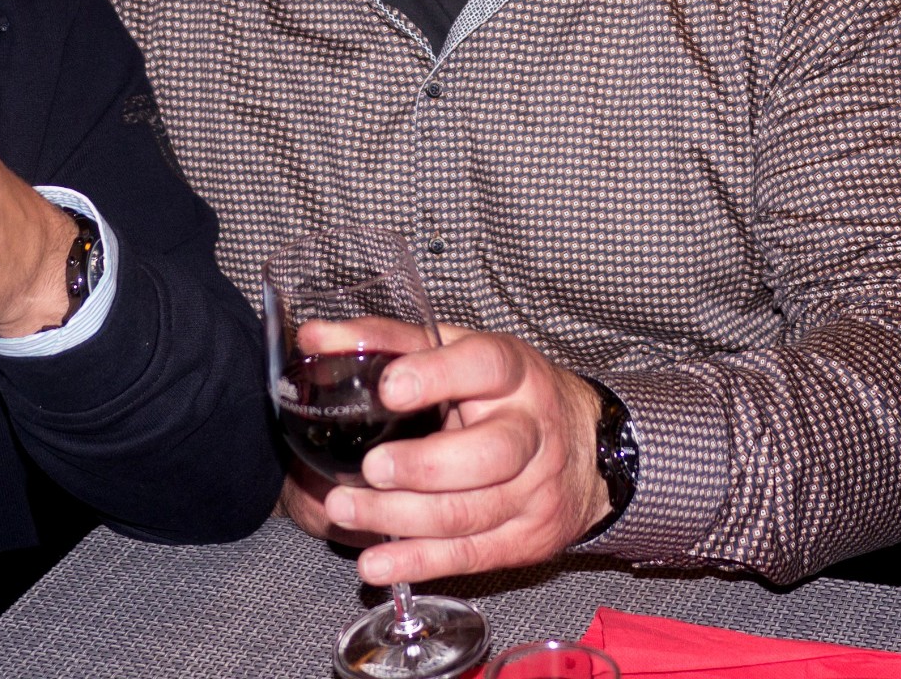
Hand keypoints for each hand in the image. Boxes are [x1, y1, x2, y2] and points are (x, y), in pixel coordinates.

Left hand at [301, 326, 609, 585]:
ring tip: (344, 510)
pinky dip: (418, 561)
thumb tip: (315, 337)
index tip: (389, 388)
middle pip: (490, 454)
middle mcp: (533, 430)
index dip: (437, 376)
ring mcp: (535, 489)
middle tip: (367, 469)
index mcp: (515, 374)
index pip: (485, 367)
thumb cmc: (501, 394)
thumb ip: (388, 343)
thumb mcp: (456, 353)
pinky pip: (470, 555)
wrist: (586, 450)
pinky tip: (376, 562)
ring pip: (471, 512)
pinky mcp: (527, 537)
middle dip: (422, 467)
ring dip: (401, 517)